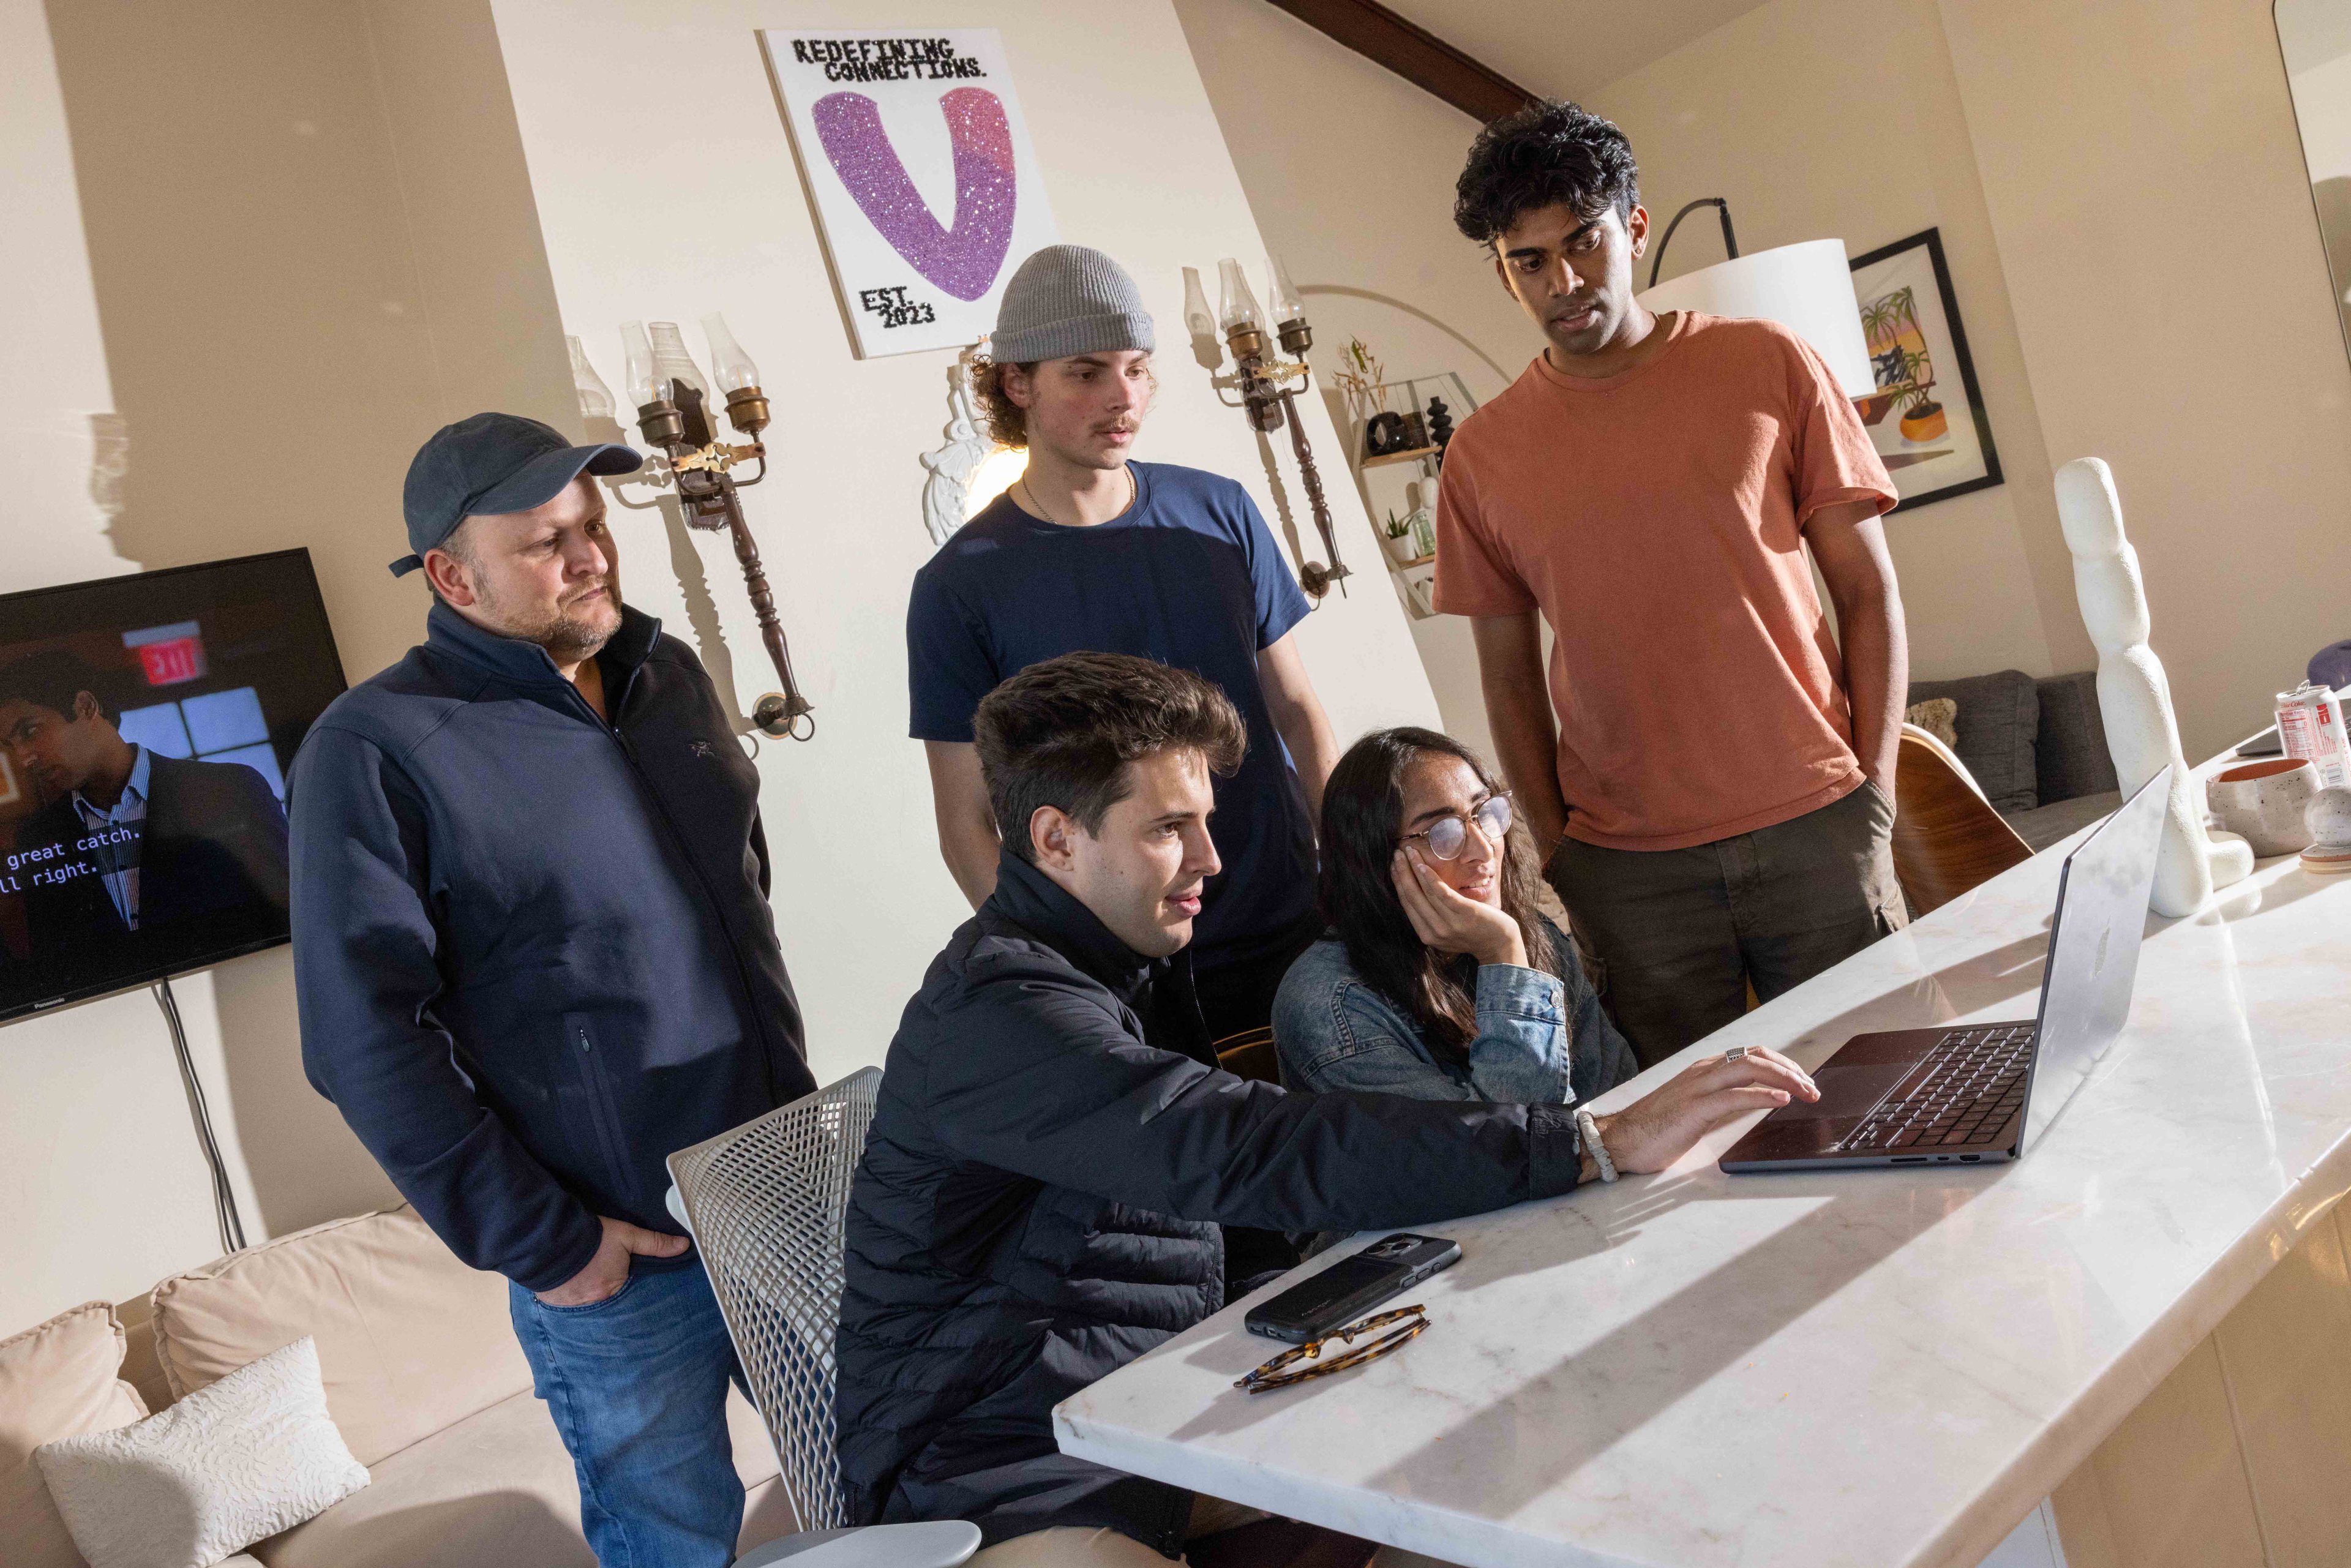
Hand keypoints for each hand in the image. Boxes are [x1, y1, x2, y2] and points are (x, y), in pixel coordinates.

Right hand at [534, 1216, 688, 1306]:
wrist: (549, 1239)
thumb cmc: (591, 1237)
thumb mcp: (627, 1235)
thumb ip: (655, 1243)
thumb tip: (684, 1246)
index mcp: (615, 1288)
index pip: (627, 1289)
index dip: (624, 1280)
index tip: (620, 1272)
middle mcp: (596, 1302)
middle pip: (606, 1296)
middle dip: (605, 1287)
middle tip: (600, 1272)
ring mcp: (573, 1303)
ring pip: (586, 1299)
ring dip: (586, 1290)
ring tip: (583, 1274)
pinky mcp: (554, 1302)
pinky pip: (566, 1301)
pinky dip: (568, 1292)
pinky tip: (568, 1280)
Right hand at [1392, 845, 1525, 967]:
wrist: (1499, 943)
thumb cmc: (1473, 931)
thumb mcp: (1446, 929)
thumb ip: (1430, 916)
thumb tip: (1415, 892)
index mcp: (1427, 936)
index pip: (1407, 904)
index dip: (1398, 882)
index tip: (1394, 866)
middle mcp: (1435, 932)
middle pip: (1411, 896)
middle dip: (1402, 872)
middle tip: (1397, 854)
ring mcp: (1449, 924)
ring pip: (1424, 892)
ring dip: (1413, 868)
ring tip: (1408, 851)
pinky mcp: (1464, 913)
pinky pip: (1441, 892)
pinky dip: (1429, 877)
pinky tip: (1422, 864)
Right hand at [1585, 1047, 1819, 1177]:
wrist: (1619, 1141)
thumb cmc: (1656, 1130)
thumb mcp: (1698, 1110)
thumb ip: (1724, 1103)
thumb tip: (1757, 1103)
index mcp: (1704, 1071)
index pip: (1752, 1054)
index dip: (1783, 1064)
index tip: (1804, 1081)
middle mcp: (1703, 1072)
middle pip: (1756, 1056)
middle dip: (1791, 1069)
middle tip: (1813, 1088)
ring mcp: (1697, 1087)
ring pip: (1749, 1068)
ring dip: (1785, 1078)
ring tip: (1807, 1091)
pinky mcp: (1693, 1108)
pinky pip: (1734, 1095)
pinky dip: (1762, 1094)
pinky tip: (1782, 1099)